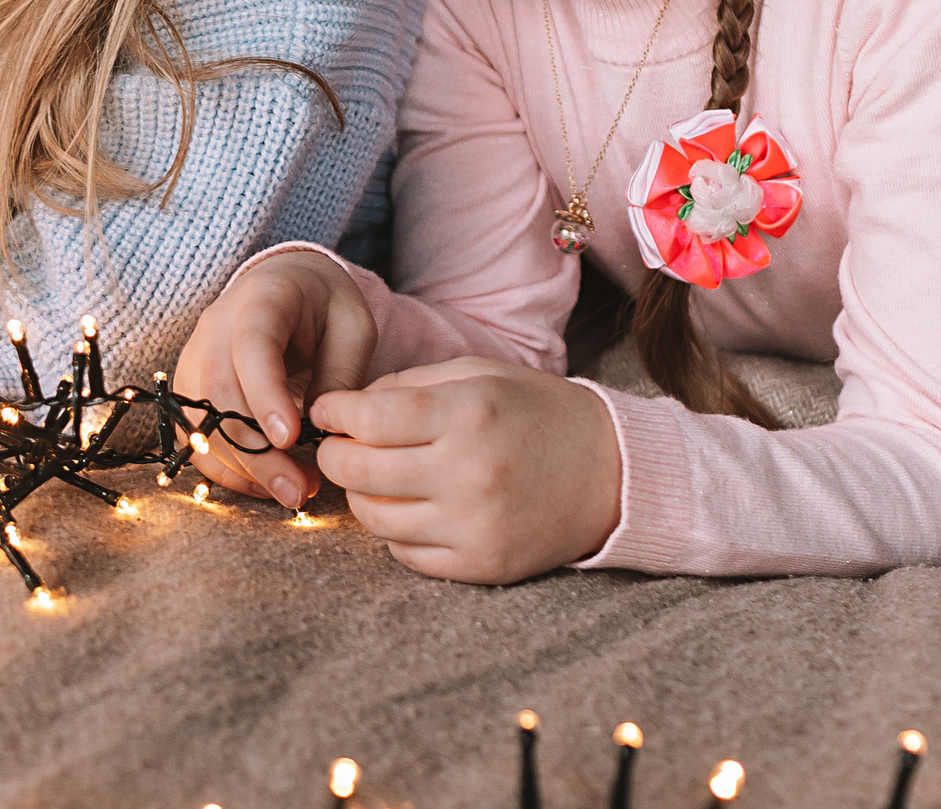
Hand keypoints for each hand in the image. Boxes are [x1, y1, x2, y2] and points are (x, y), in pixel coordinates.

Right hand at [171, 247, 376, 508]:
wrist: (285, 284)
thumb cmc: (324, 305)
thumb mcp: (352, 327)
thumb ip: (340, 374)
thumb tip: (323, 433)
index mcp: (261, 300)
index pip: (251, 347)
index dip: (266, 395)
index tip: (292, 438)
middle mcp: (215, 328)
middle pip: (220, 393)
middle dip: (257, 451)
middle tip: (299, 490)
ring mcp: (195, 358)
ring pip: (200, 422)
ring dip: (243, 467)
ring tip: (292, 490)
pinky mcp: (190, 389)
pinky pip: (195, 437)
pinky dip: (226, 468)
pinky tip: (266, 482)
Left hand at [311, 357, 621, 584]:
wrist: (612, 472)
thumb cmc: (537, 412)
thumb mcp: (480, 374)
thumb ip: (410, 384)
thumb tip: (346, 407)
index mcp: (468, 414)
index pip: (368, 420)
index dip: (335, 413)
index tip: (327, 410)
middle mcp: (470, 472)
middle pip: (359, 472)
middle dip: (335, 456)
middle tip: (339, 445)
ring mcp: (475, 526)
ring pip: (375, 519)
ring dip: (362, 496)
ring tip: (377, 477)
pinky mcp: (482, 566)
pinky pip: (406, 556)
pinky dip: (396, 532)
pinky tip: (412, 508)